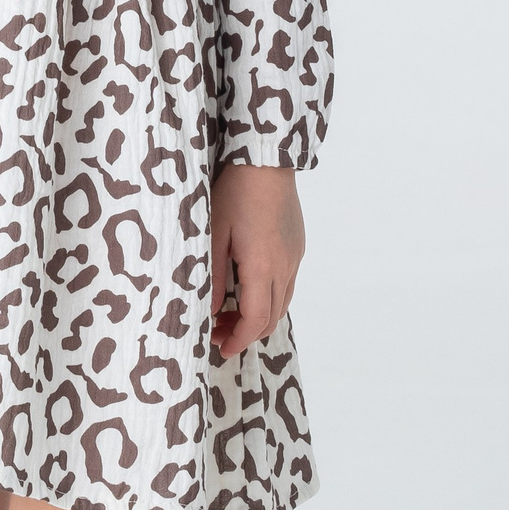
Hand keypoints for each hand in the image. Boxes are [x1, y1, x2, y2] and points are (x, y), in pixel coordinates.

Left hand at [210, 163, 304, 358]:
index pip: (256, 320)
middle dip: (246, 333)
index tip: (221, 349)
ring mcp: (295, 256)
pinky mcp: (297, 245)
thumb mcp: (213, 234)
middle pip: (272, 317)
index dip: (239, 340)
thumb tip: (211, 311)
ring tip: (230, 315)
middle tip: (218, 333)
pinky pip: (287, 283)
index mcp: (262, 266)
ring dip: (259, 317)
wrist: (266, 160)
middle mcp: (285, 266)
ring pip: (283, 302)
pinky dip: (269, 298)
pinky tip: (248, 289)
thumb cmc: (234, 192)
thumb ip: (213, 276)